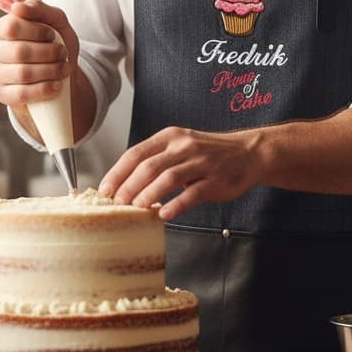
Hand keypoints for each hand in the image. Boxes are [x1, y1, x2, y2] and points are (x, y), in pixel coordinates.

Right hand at [0, 0, 77, 106]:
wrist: (60, 73)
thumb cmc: (54, 43)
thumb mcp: (55, 20)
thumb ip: (38, 8)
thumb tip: (17, 7)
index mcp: (2, 29)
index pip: (11, 27)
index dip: (37, 31)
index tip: (51, 35)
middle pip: (19, 52)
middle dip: (49, 53)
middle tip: (63, 53)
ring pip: (23, 74)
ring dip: (51, 71)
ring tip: (64, 68)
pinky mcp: (2, 94)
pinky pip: (21, 94)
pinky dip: (44, 89)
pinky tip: (56, 85)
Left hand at [99, 126, 260, 221]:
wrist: (247, 153)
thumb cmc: (207, 154)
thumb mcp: (179, 147)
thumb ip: (156, 160)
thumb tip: (124, 184)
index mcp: (169, 137)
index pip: (136, 153)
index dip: (117, 172)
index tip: (104, 189)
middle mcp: (183, 146)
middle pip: (148, 166)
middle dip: (129, 186)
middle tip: (117, 203)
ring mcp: (200, 163)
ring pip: (168, 178)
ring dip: (149, 194)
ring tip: (136, 208)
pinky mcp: (215, 180)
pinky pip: (192, 193)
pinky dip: (175, 205)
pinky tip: (164, 214)